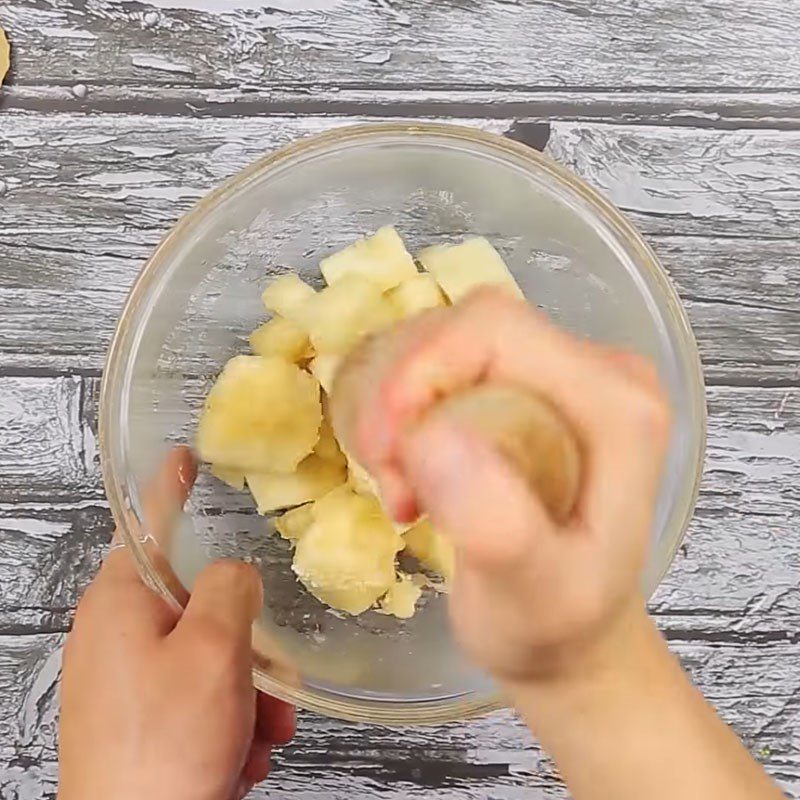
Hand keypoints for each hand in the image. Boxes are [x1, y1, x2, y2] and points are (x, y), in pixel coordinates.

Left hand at [58, 448, 294, 799]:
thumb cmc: (163, 748)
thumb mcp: (212, 648)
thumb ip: (229, 589)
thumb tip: (234, 574)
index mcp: (119, 603)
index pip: (147, 523)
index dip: (170, 486)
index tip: (183, 459)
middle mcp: (114, 636)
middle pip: (196, 606)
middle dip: (247, 643)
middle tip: (271, 678)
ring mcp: (123, 682)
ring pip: (207, 658)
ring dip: (247, 692)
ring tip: (257, 733)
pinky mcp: (137, 721)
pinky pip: (196, 699)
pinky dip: (227, 721)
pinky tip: (238, 755)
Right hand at [344, 288, 670, 683]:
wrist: (570, 639)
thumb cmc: (557, 627)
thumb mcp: (538, 598)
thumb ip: (498, 524)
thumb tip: (431, 435)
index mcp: (616, 401)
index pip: (495, 328)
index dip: (419, 370)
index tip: (384, 449)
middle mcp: (593, 368)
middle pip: (463, 329)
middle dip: (401, 398)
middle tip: (393, 485)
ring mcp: (555, 373)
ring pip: (439, 343)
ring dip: (394, 412)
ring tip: (402, 492)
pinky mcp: (520, 386)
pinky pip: (437, 367)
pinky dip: (401, 415)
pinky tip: (408, 474)